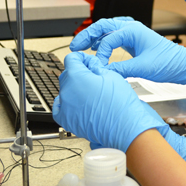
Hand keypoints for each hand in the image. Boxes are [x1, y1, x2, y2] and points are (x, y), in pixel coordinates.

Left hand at [53, 51, 185, 159]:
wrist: (125, 127)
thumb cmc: (121, 104)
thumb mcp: (111, 75)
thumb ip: (96, 67)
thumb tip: (90, 65)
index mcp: (77, 77)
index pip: (71, 59)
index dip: (82, 58)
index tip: (89, 61)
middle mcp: (67, 92)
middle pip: (67, 74)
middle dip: (79, 72)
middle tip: (94, 76)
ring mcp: (65, 108)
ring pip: (64, 90)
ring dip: (74, 88)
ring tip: (90, 92)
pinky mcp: (67, 121)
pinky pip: (60, 108)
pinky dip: (66, 103)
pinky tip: (77, 102)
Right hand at [70, 18, 185, 86]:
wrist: (183, 65)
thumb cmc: (168, 63)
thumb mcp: (143, 68)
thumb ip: (121, 69)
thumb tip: (103, 72)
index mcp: (133, 30)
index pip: (108, 39)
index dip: (100, 53)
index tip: (98, 66)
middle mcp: (132, 28)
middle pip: (103, 26)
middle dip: (87, 35)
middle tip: (75, 46)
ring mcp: (133, 32)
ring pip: (107, 29)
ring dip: (93, 36)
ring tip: (81, 46)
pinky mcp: (134, 40)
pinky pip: (113, 35)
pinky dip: (102, 40)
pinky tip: (96, 47)